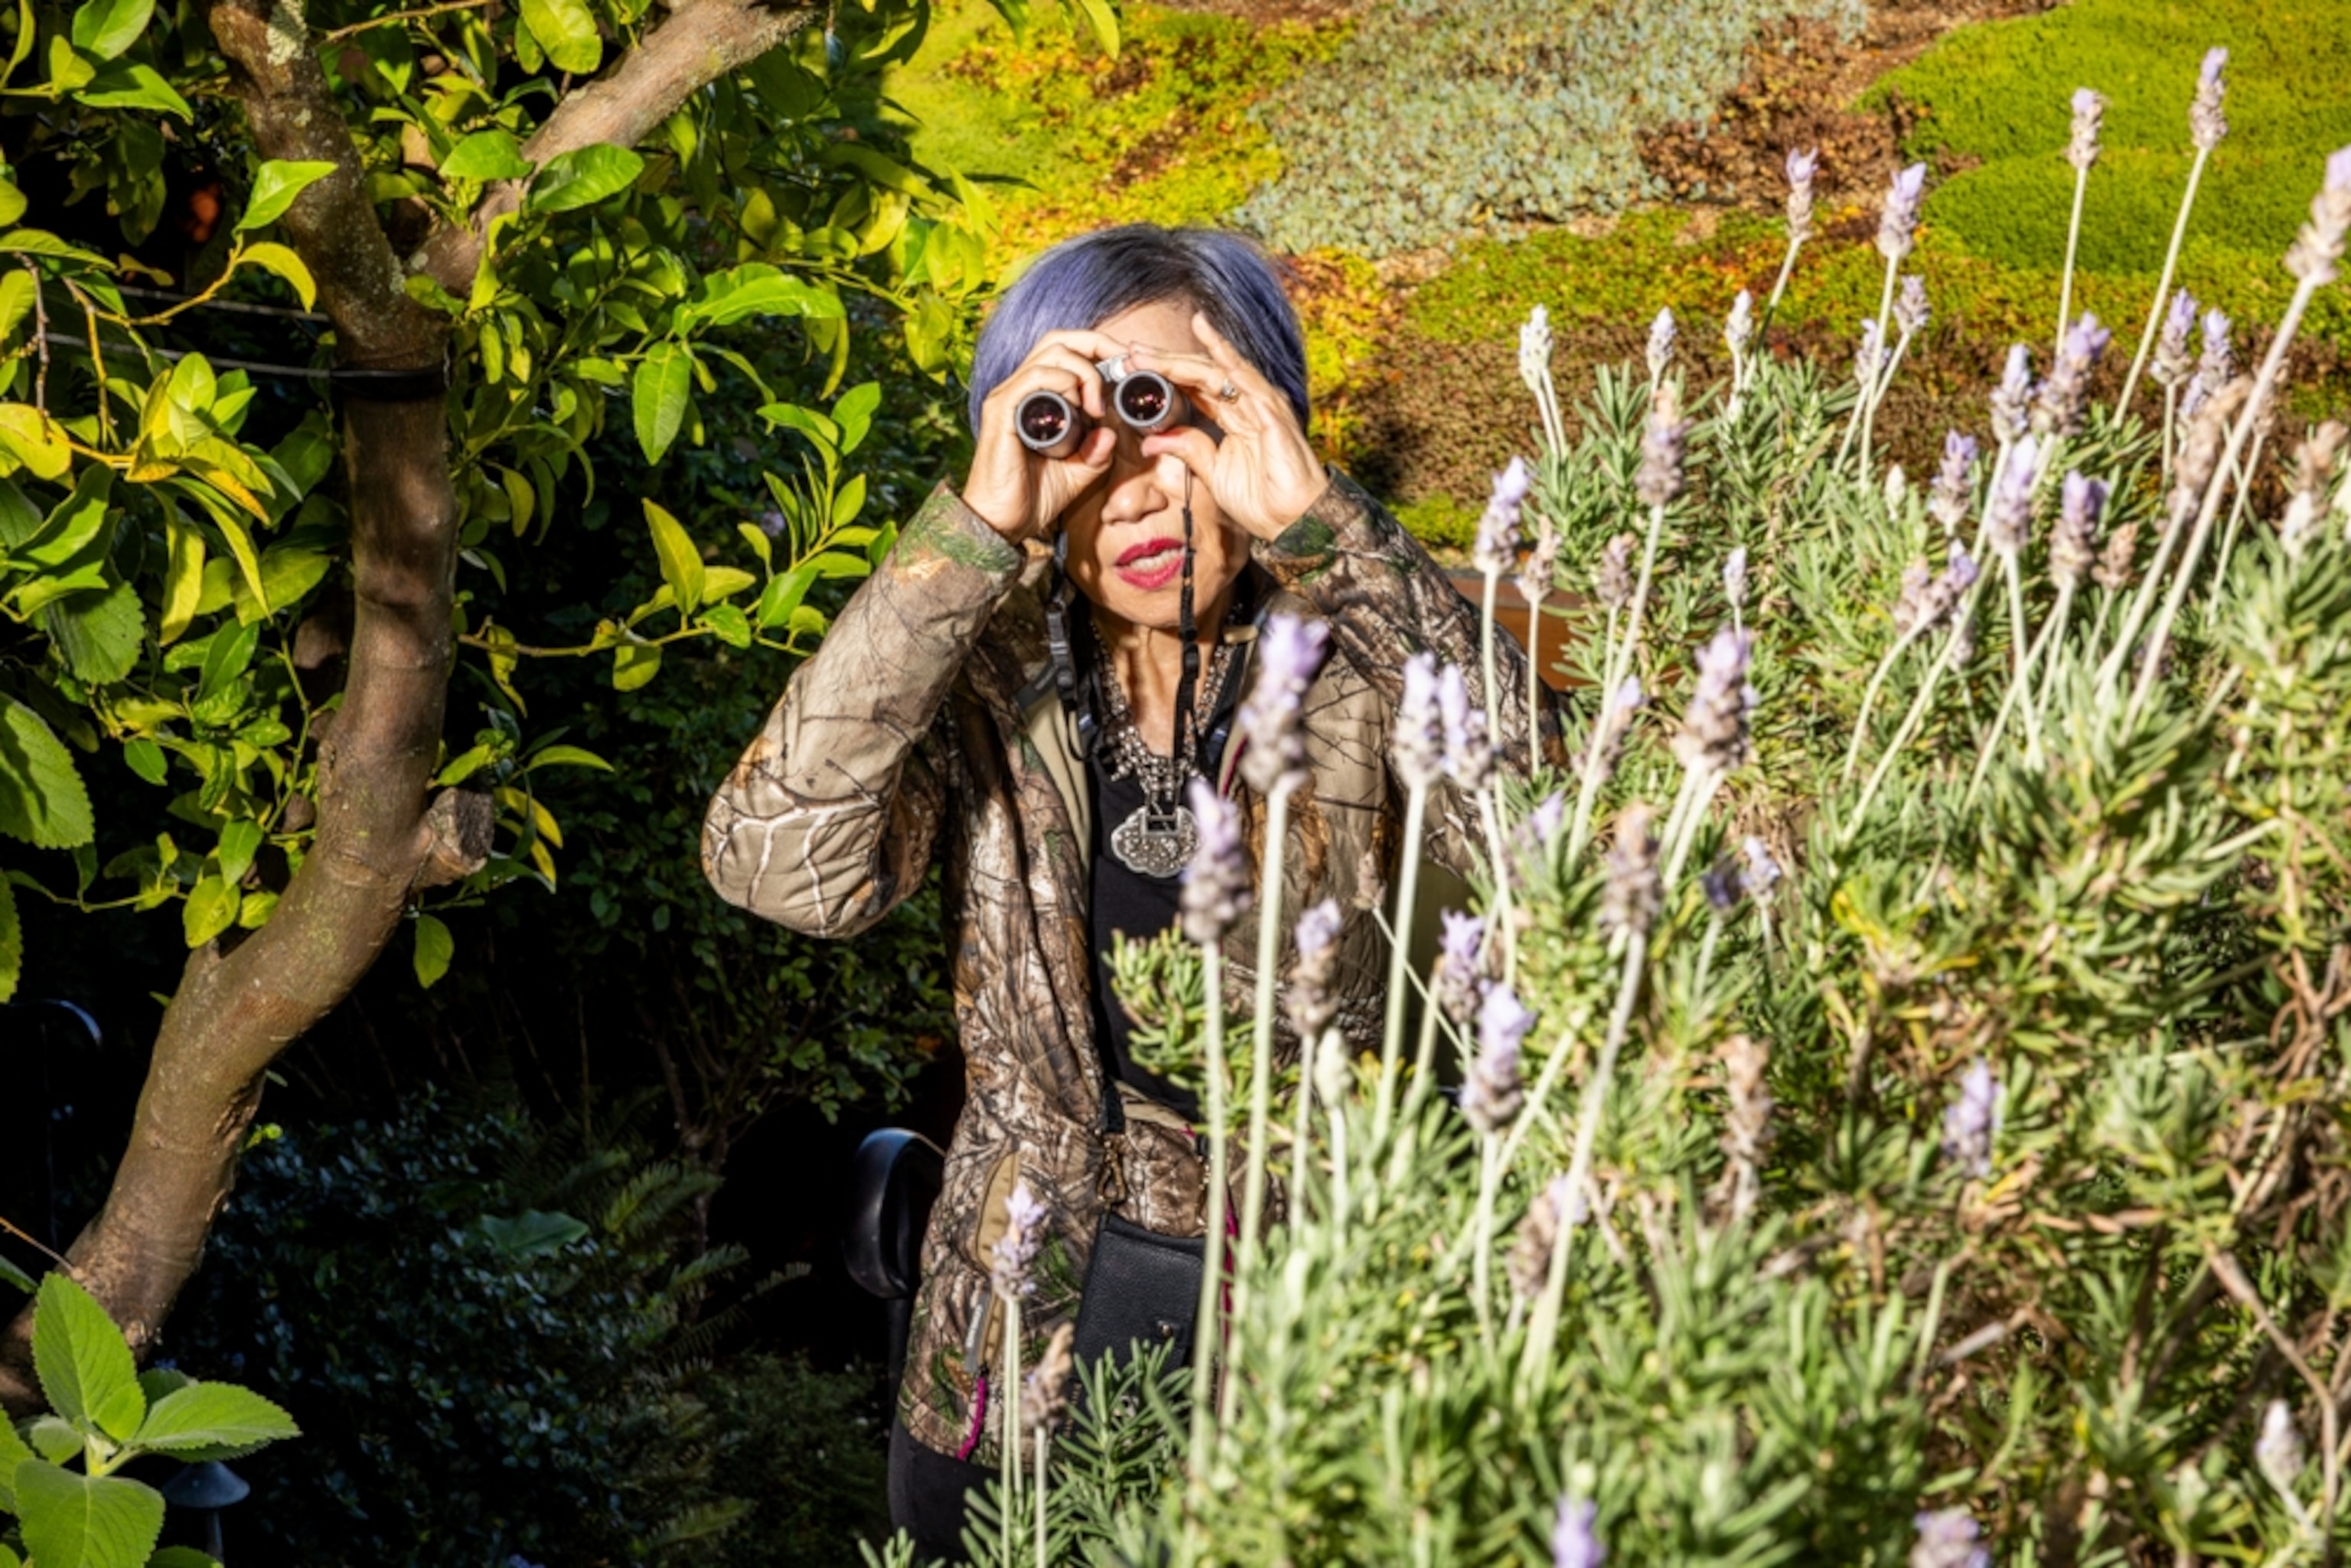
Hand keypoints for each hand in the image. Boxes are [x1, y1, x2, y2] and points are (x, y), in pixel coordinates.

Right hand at [962, 327, 1132, 544]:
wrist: (1003, 524)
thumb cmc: (1033, 496)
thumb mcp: (1079, 472)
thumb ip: (1098, 451)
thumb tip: (1113, 431)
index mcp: (1037, 395)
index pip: (1066, 350)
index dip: (1100, 349)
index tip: (1129, 367)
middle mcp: (1020, 388)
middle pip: (1059, 340)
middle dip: (1099, 346)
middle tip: (1125, 371)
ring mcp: (1009, 396)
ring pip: (1051, 354)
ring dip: (1085, 372)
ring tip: (1098, 407)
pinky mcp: (1002, 411)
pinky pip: (1035, 378)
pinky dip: (1063, 384)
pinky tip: (1080, 410)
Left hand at [1130, 312, 1327, 541]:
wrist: (1294, 522)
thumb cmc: (1262, 500)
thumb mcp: (1213, 472)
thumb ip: (1187, 449)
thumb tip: (1149, 441)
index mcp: (1232, 416)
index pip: (1194, 386)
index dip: (1165, 374)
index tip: (1134, 365)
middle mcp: (1247, 404)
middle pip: (1203, 373)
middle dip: (1167, 361)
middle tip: (1134, 349)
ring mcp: (1263, 407)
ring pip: (1222, 372)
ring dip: (1187, 360)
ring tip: (1157, 350)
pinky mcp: (1275, 417)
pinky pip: (1252, 386)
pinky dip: (1232, 366)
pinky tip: (1214, 350)